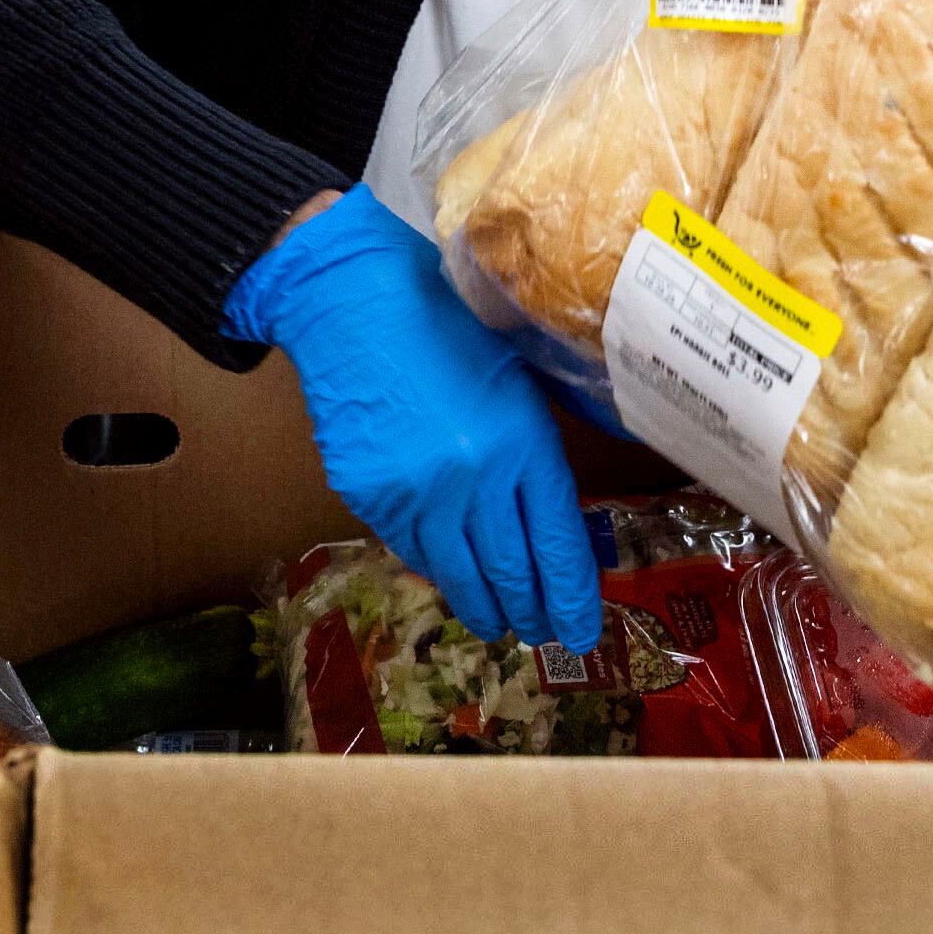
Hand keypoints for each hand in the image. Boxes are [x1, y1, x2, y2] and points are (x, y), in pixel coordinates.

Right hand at [223, 186, 602, 649]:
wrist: (351, 300)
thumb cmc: (448, 322)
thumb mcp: (518, 378)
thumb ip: (538, 448)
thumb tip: (556, 514)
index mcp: (522, 444)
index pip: (557, 545)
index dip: (572, 596)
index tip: (581, 629)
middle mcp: (473, 481)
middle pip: (511, 573)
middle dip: (532, 613)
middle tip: (545, 633)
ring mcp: (416, 495)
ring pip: (458, 575)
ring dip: (484, 606)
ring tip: (500, 623)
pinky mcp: (369, 497)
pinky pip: (412, 549)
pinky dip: (437, 568)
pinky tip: (451, 576)